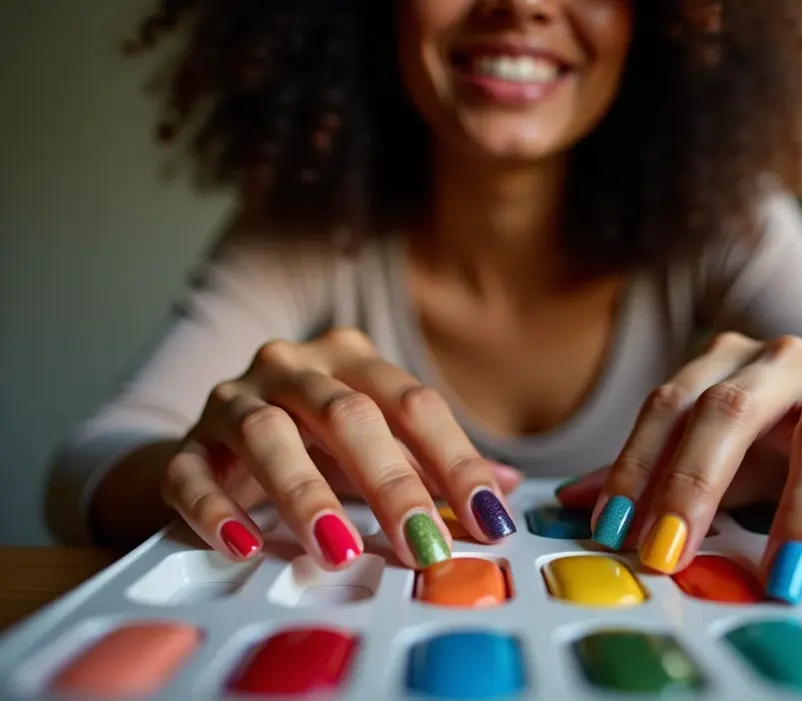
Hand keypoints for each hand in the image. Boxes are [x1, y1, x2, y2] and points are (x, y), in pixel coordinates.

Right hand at [160, 329, 520, 569]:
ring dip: (305, 493)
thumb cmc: (317, 440)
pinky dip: (215, 509)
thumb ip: (436, 462)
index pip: (413, 404)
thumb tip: (509, 489)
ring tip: (340, 548)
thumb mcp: (380, 442)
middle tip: (422, 543)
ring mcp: (234, 400)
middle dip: (391, 482)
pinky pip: (192, 473)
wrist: (224, 438)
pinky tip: (244, 545)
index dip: (455, 461)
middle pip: (347, 415)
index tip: (489, 519)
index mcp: (351, 358)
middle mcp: (292, 366)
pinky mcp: (188, 445)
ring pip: (268, 435)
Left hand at [566, 332, 801, 603]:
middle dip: (696, 483)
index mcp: (724, 362)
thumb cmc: (768, 452)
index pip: (669, 405)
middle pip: (732, 409)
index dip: (637, 464)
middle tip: (669, 550)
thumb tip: (573, 500)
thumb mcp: (706, 460)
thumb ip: (649, 475)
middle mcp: (782, 364)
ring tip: (781, 575)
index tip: (613, 527)